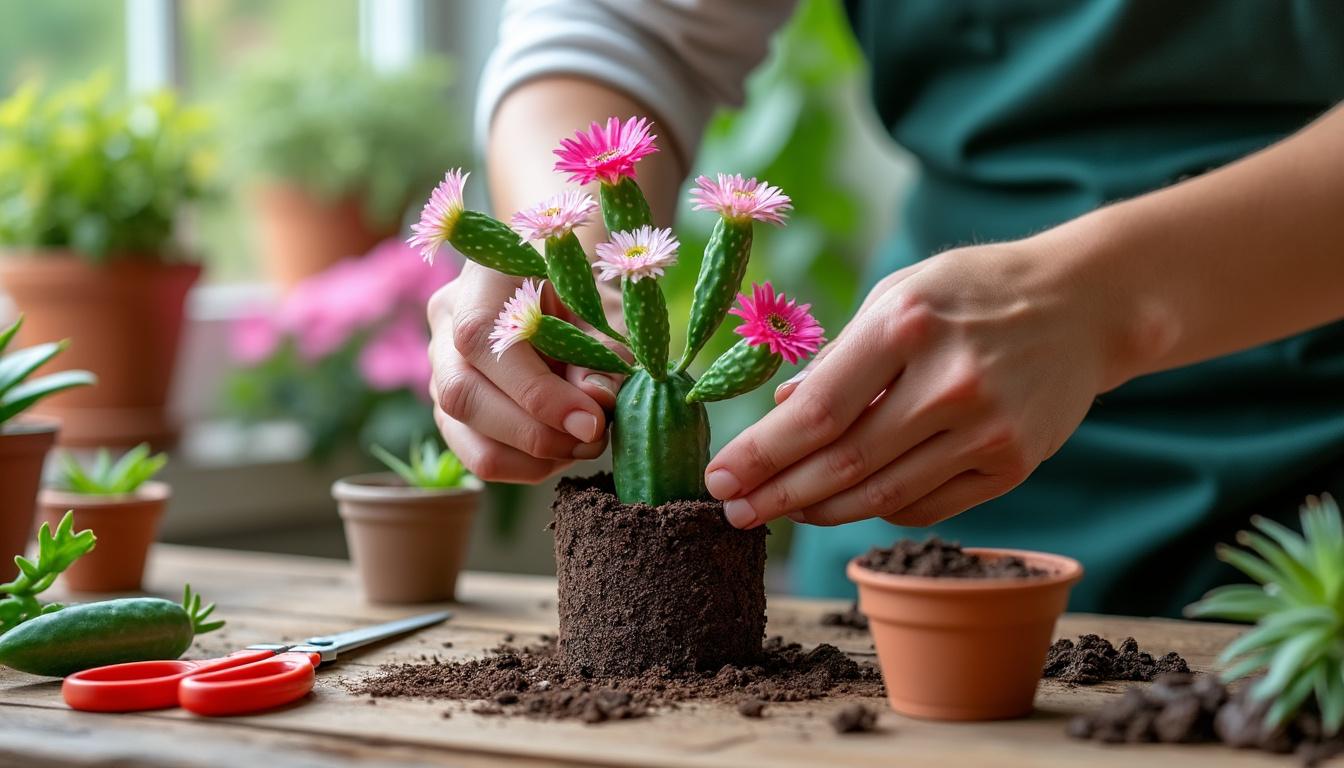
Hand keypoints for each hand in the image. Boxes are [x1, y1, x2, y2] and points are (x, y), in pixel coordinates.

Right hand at [428, 262, 620, 482]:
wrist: (560, 287)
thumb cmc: (583, 293)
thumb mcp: (603, 312)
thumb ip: (602, 353)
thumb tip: (595, 400)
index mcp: (482, 278)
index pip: (483, 340)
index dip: (536, 391)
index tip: (591, 420)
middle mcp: (446, 321)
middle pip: (461, 393)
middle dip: (533, 433)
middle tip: (592, 438)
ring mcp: (440, 365)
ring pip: (461, 430)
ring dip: (529, 456)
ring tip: (582, 445)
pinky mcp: (449, 405)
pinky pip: (472, 450)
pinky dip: (522, 465)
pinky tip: (561, 450)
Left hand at [704, 241, 1111, 528]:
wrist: (1083, 304)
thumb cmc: (971, 292)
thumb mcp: (898, 295)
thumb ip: (839, 357)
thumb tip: (780, 410)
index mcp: (908, 326)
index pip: (817, 411)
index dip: (761, 454)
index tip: (718, 478)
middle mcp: (950, 382)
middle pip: (843, 463)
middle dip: (776, 493)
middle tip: (731, 511)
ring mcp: (988, 430)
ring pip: (882, 496)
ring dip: (819, 510)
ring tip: (778, 510)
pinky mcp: (1014, 464)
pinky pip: (926, 505)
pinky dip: (878, 507)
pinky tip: (847, 501)